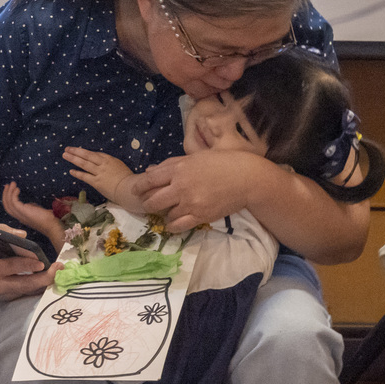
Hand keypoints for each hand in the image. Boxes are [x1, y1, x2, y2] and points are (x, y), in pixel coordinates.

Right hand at [0, 181, 63, 248]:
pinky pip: (14, 202)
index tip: (10, 189)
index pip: (10, 208)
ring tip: (12, 184)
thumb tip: (28, 204)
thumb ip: (31, 207)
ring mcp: (20, 214)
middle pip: (7, 205)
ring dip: (9, 192)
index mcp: (21, 217)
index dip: (8, 198)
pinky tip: (17, 189)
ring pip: (8, 203)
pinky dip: (14, 194)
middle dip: (6, 194)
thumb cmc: (48, 218)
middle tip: (8, 185)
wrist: (52, 225)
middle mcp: (18, 216)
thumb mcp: (36, 211)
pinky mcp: (22, 211)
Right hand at [0, 224, 58, 301]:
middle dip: (43, 278)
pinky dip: (39, 286)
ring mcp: (1, 294)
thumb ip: (2, 231)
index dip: (26, 265)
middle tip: (58, 270)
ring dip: (44, 283)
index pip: (10, 267)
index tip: (41, 263)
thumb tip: (23, 235)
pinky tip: (51, 280)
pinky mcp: (7, 297)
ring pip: (27, 290)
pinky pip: (26, 292)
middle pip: (23, 284)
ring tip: (59, 273)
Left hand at [63, 147, 132, 203]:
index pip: (95, 154)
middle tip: (67, 149)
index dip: (85, 152)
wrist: (129, 188)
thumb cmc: (127, 179)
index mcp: (110, 159)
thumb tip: (102, 165)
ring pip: (84, 164)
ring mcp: (99, 173)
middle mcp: (103, 164)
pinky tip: (71, 171)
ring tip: (65, 155)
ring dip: (73, 159)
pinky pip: (85, 177)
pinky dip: (77, 173)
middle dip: (76, 151)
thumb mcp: (119, 166)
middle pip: (87, 155)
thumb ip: (110, 164)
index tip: (78, 150)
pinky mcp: (97, 182)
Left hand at [135, 150, 257, 231]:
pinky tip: (174, 221)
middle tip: (150, 204)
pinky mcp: (201, 216)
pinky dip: (173, 225)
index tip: (136, 191)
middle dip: (148, 203)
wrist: (248, 179)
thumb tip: (150, 170)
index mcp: (179, 169)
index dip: (139, 187)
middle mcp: (181, 187)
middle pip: (153, 200)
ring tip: (169, 211)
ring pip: (165, 215)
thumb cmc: (222, 163)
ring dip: (164, 214)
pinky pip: (178, 226)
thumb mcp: (195, 157)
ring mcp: (191, 203)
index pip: (150, 180)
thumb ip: (170, 164)